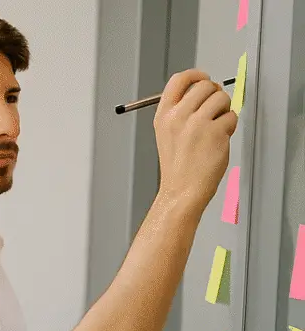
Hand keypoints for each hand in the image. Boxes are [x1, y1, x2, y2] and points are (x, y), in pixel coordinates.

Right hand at [153, 68, 237, 210]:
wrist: (182, 189)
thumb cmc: (178, 165)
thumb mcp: (167, 133)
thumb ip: (182, 110)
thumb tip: (207, 90)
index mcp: (164, 115)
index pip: (179, 80)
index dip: (196, 75)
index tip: (204, 77)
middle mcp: (178, 116)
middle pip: (205, 85)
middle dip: (215, 94)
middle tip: (214, 109)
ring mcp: (197, 123)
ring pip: (222, 98)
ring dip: (224, 110)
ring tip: (216, 127)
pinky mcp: (215, 132)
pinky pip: (232, 116)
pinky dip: (230, 126)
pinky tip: (219, 140)